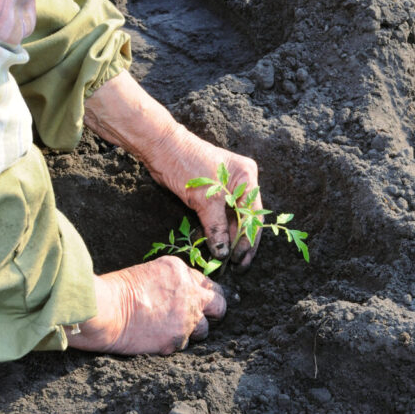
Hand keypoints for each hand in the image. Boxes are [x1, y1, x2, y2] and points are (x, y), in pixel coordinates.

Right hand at [67, 257, 226, 354]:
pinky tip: (157, 338)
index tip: (201, 300)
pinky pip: (184, 345)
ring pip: (204, 330)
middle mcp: (190, 294)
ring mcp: (187, 319)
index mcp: (181, 272)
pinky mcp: (177, 340)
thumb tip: (182, 292)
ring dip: (193, 331)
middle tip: (205, 317)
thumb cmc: (116, 291)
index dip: (203, 294)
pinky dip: (173, 343)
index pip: (207, 283)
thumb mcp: (148, 273)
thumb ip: (172, 282)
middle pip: (219, 305)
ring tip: (171, 329)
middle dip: (214, 312)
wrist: (104, 310)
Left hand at [84, 72, 261, 267]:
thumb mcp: (205, 200)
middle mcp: (242, 182)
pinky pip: (220, 216)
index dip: (247, 240)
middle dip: (241, 242)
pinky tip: (217, 246)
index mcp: (247, 178)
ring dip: (229, 239)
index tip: (240, 260)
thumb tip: (223, 253)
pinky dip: (218, 230)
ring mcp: (228, 187)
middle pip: (246, 218)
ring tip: (227, 260)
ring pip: (233, 219)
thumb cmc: (187, 165)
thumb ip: (217, 228)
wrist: (162, 148)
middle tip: (238, 265)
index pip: (253, 216)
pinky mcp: (213, 193)